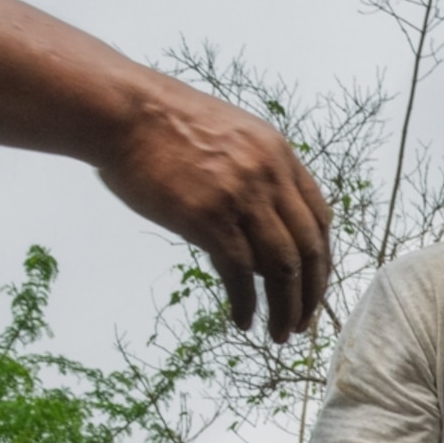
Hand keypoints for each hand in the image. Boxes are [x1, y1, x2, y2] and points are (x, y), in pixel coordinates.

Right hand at [99, 82, 331, 341]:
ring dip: (287, 307)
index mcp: (278, 153)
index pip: (319, 217)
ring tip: (281, 332)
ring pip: (282, 267)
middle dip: (311, 292)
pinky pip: (240, 273)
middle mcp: (269, 175)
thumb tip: (262, 225)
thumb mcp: (229, 137)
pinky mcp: (208, 218)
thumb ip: (256, 175)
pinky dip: (246, 303)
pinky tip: (244, 321)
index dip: (322, 258)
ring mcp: (241, 196)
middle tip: (303, 322)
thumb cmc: (163, 122)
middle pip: (309, 248)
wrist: (121, 109)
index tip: (314, 285)